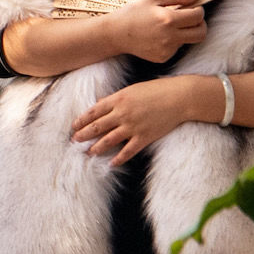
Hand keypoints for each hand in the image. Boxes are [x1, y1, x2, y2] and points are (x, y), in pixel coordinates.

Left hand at [71, 77, 206, 162]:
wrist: (179, 97)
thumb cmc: (156, 90)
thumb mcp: (132, 89)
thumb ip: (115, 98)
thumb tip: (100, 103)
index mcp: (118, 100)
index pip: (93, 112)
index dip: (81, 120)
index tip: (73, 126)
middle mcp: (122, 114)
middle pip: (97, 127)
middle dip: (83, 135)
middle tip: (74, 141)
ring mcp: (133, 127)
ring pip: (108, 140)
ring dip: (96, 148)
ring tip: (88, 153)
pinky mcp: (144, 137)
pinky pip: (128, 151)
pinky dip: (118, 158)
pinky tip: (111, 163)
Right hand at [105, 0, 206, 63]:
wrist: (115, 34)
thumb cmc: (133, 13)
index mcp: (168, 19)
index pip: (197, 16)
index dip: (199, 10)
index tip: (194, 8)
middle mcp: (170, 37)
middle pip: (201, 34)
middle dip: (201, 25)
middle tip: (192, 19)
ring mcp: (166, 49)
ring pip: (188, 41)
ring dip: (185, 32)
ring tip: (170, 26)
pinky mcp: (162, 57)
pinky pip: (176, 48)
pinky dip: (173, 41)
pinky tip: (160, 35)